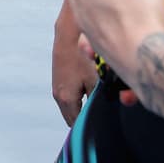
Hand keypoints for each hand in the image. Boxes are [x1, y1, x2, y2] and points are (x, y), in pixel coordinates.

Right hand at [52, 7, 97, 125]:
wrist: (69, 32)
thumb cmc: (84, 55)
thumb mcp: (96, 81)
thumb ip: (98, 100)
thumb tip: (105, 113)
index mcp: (66, 99)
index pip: (76, 125)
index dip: (89, 129)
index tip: (103, 129)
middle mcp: (58, 95)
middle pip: (73, 118)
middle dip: (88, 119)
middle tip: (104, 118)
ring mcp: (57, 86)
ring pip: (73, 106)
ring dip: (84, 107)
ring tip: (99, 102)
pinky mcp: (60, 78)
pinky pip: (72, 95)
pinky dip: (82, 96)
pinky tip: (93, 88)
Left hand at [66, 0, 163, 84]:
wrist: (151, 60)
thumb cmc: (137, 13)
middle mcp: (80, 15)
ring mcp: (94, 37)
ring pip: (105, 14)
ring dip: (120, 8)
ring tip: (143, 4)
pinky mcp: (110, 54)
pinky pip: (117, 33)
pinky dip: (128, 27)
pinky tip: (144, 26)